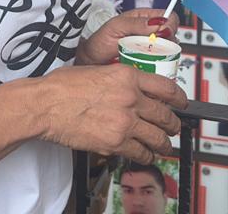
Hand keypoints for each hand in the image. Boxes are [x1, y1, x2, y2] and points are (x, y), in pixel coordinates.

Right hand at [37, 64, 188, 163]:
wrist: (45, 105)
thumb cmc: (62, 87)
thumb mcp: (97, 70)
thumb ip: (120, 79)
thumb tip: (133, 88)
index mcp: (127, 76)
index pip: (166, 88)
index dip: (179, 98)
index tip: (181, 103)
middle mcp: (131, 98)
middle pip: (166, 115)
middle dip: (173, 124)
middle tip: (174, 127)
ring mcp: (125, 122)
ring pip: (158, 138)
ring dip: (164, 144)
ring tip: (164, 146)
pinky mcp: (115, 142)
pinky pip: (141, 153)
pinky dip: (147, 156)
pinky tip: (146, 156)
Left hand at [78, 9, 178, 65]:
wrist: (91, 61)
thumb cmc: (100, 42)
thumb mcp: (116, 27)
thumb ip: (136, 23)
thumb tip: (158, 23)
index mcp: (144, 18)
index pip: (169, 17)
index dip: (170, 25)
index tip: (162, 35)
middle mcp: (150, 33)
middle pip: (173, 36)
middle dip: (168, 44)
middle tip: (154, 50)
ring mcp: (150, 49)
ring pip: (170, 52)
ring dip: (165, 57)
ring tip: (149, 59)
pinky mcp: (149, 63)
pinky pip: (162, 65)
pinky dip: (160, 68)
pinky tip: (149, 68)